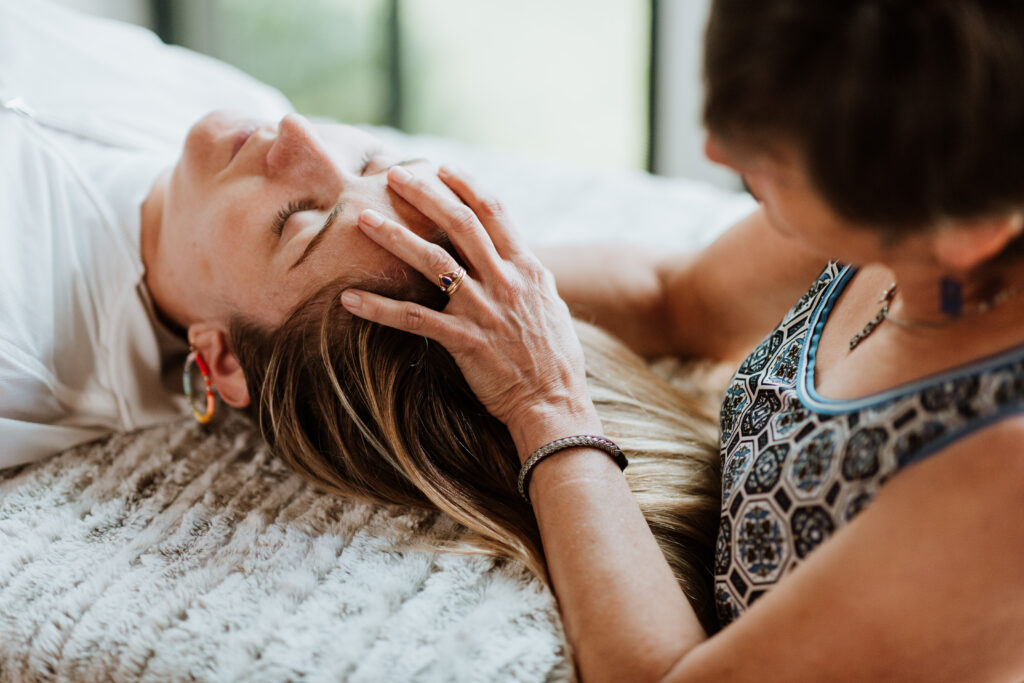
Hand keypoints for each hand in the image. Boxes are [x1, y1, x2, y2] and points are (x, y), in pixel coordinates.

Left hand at [340, 165, 601, 457]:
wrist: (555, 403)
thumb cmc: (555, 358)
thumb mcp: (549, 305)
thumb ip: (528, 276)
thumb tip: (516, 255)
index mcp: (528, 269)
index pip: (495, 213)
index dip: (467, 186)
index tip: (441, 169)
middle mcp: (506, 282)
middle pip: (460, 224)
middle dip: (425, 195)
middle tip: (394, 175)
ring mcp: (484, 310)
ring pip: (433, 262)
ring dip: (395, 237)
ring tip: (364, 219)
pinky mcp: (465, 341)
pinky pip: (414, 319)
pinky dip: (379, 308)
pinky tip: (349, 299)